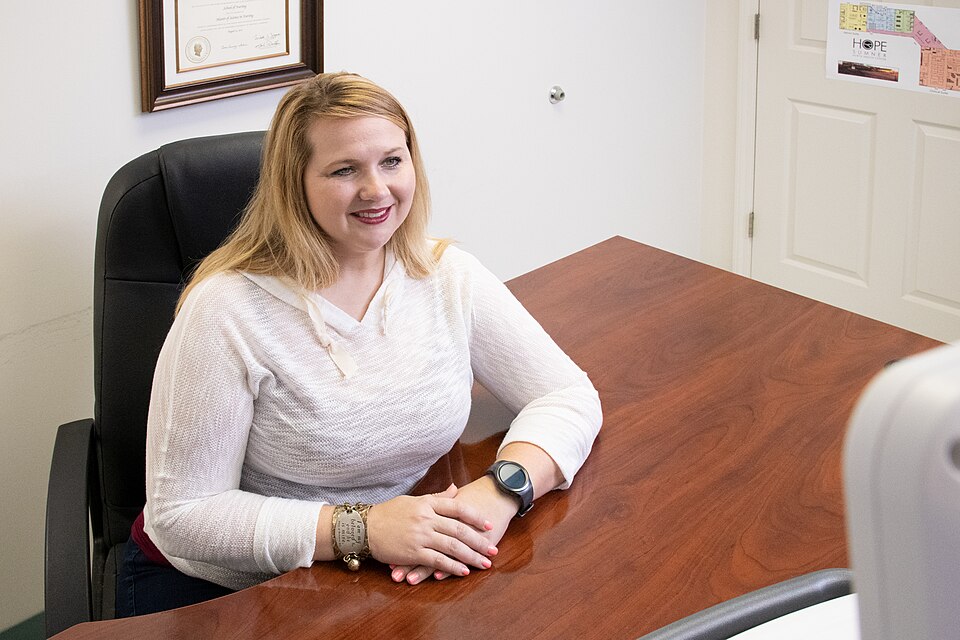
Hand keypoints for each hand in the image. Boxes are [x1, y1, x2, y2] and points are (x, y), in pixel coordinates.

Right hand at [390, 475, 516, 583]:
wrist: (363, 527)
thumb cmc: (388, 512)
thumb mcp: (413, 500)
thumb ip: (437, 498)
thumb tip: (456, 489)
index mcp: (427, 504)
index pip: (458, 508)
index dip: (476, 517)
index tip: (488, 526)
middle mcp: (426, 518)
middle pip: (460, 530)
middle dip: (479, 541)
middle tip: (493, 550)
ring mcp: (420, 536)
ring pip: (452, 547)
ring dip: (471, 557)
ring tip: (485, 563)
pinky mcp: (413, 553)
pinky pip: (437, 561)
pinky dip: (452, 567)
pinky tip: (464, 572)